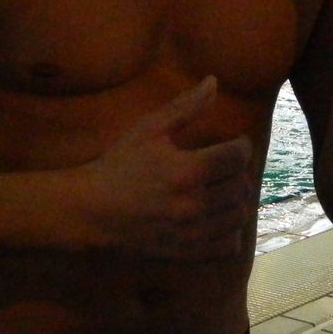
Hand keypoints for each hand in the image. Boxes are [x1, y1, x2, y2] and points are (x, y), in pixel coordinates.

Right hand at [84, 77, 257, 261]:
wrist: (90, 211)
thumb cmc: (118, 165)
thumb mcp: (148, 129)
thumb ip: (185, 107)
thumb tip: (214, 81)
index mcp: (187, 170)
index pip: (239, 156)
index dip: (241, 145)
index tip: (233, 143)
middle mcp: (194, 203)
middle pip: (242, 186)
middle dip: (239, 172)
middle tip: (227, 166)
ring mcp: (192, 232)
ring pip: (240, 216)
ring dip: (237, 200)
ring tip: (224, 190)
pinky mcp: (187, 252)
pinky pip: (229, 245)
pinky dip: (231, 232)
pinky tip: (218, 219)